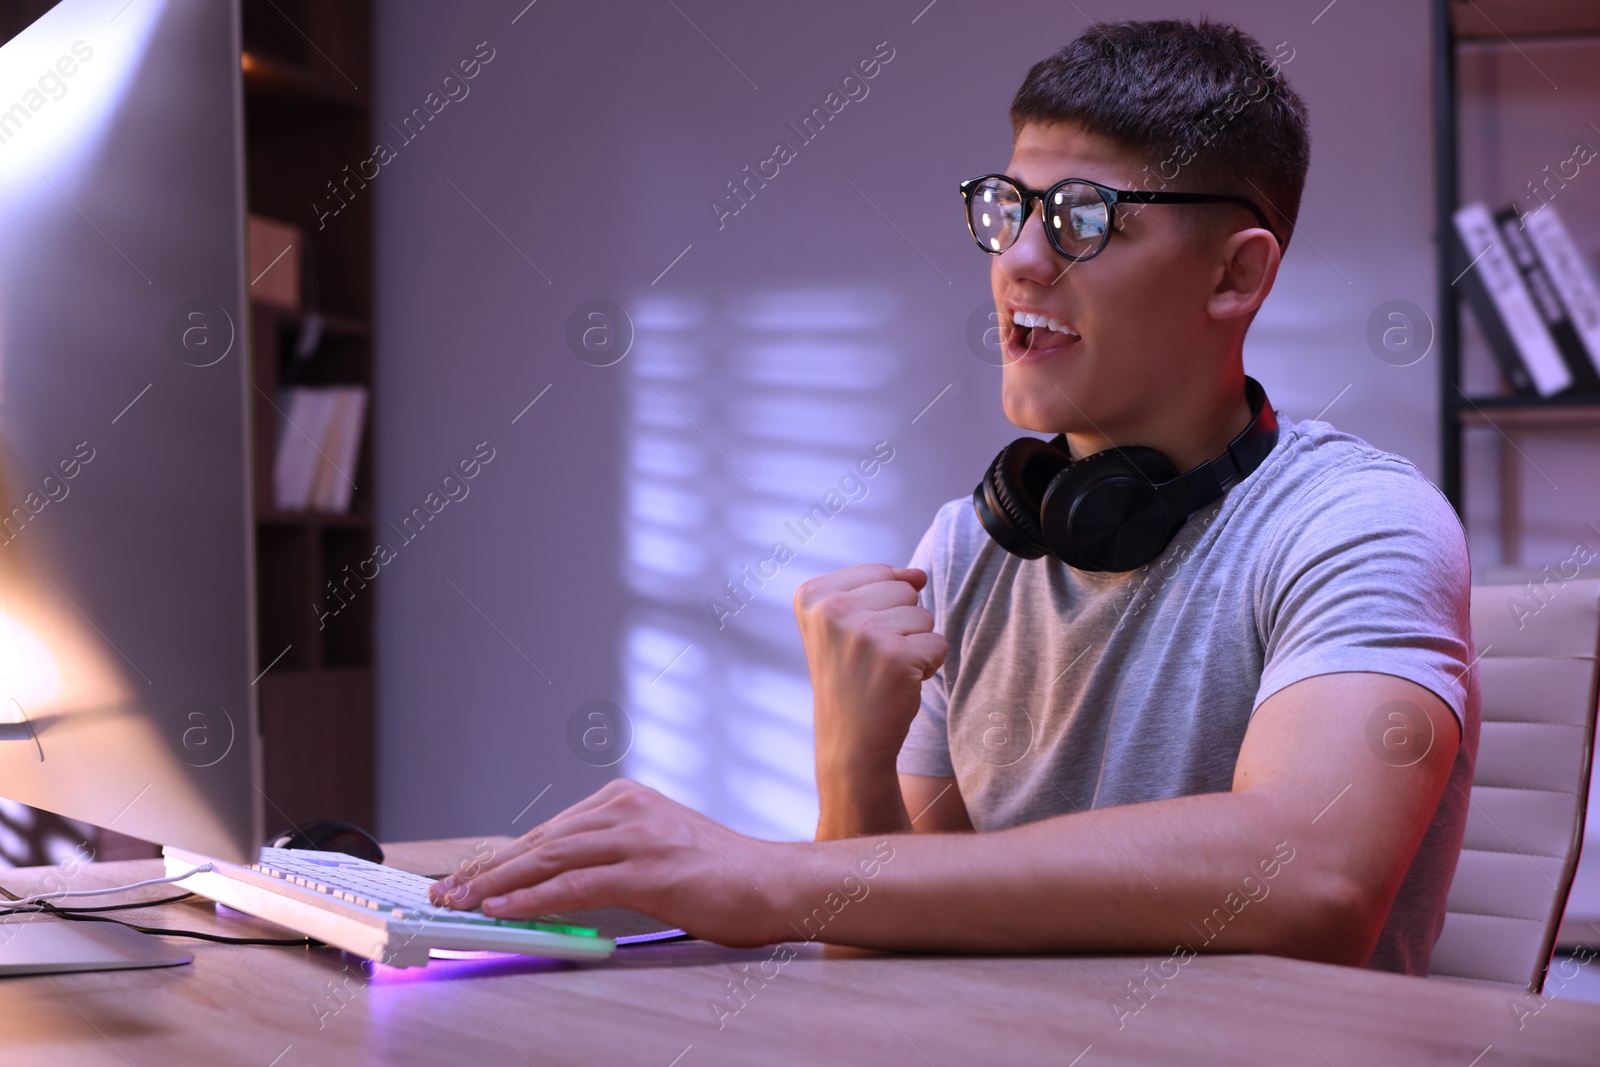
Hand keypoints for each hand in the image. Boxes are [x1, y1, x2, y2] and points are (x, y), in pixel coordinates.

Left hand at [427, 779, 787, 947]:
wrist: (776, 883)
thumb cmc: (722, 877)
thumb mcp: (656, 853)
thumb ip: (609, 859)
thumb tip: (555, 886)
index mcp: (626, 800)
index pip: (549, 831)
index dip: (502, 858)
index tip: (466, 879)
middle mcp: (628, 809)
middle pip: (541, 841)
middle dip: (487, 870)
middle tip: (446, 892)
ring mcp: (639, 837)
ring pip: (550, 858)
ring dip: (497, 884)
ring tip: (460, 902)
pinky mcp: (650, 869)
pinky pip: (577, 883)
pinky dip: (533, 898)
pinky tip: (504, 909)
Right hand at [795, 563, 946, 777]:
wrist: (850, 742)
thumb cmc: (853, 678)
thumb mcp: (847, 623)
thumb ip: (880, 586)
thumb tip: (920, 575)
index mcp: (812, 595)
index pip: (881, 573)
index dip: (882, 608)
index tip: (856, 641)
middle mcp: (832, 609)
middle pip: (905, 590)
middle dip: (901, 624)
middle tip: (873, 658)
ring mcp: (863, 632)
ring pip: (924, 615)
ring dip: (915, 645)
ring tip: (884, 670)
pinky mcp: (895, 657)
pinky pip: (937, 643)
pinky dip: (928, 665)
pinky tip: (900, 684)